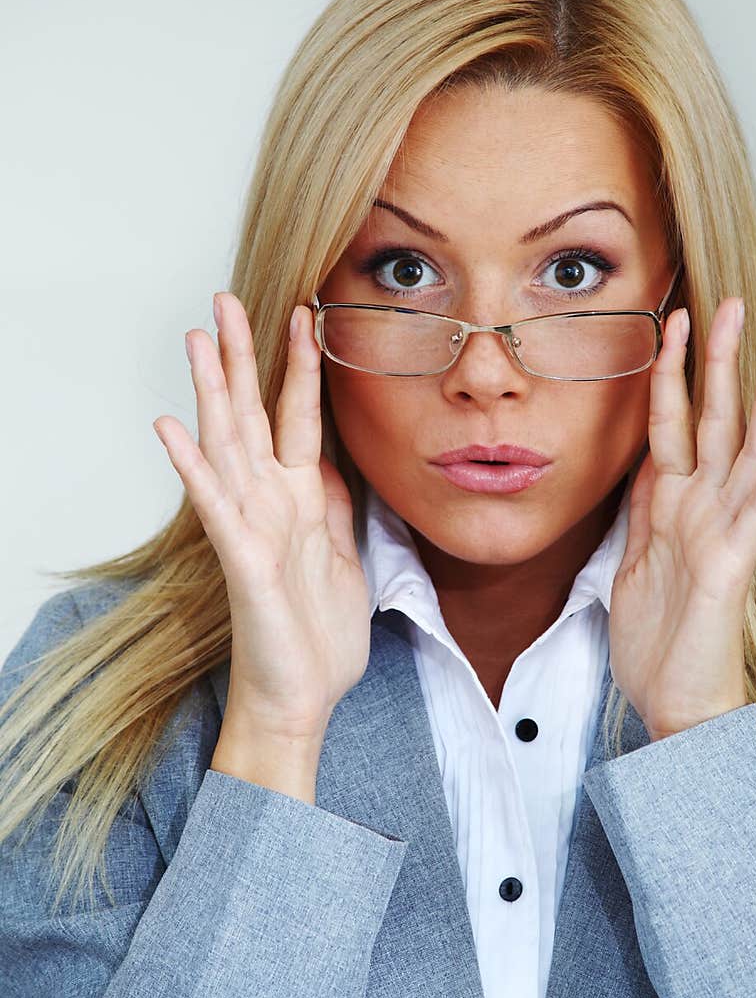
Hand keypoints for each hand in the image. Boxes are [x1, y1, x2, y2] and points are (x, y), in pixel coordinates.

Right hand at [153, 293, 370, 749]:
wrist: (301, 698)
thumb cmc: (317, 635)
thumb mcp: (343, 555)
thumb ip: (335, 506)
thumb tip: (335, 464)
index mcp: (298, 499)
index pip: (297, 417)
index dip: (300, 366)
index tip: (305, 314)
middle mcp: (268, 502)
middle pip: (250, 414)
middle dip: (241, 356)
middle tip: (226, 299)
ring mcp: (251, 527)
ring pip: (227, 445)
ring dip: (211, 392)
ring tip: (196, 339)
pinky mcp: (243, 559)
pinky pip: (215, 505)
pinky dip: (193, 466)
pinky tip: (170, 428)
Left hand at [608, 296, 755, 742]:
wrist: (676, 705)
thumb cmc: (660, 640)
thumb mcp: (632, 563)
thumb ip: (642, 513)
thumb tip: (644, 466)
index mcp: (673, 506)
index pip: (672, 425)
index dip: (669, 374)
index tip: (667, 323)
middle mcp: (703, 509)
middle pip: (714, 421)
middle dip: (718, 362)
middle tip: (728, 303)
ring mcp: (721, 533)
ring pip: (746, 451)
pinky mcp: (730, 564)